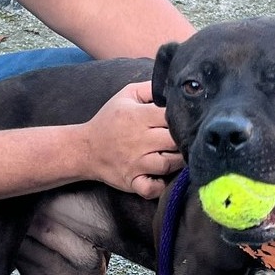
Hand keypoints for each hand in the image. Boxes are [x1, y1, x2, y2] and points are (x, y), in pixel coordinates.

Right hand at [84, 81, 182, 198]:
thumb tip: (173, 85)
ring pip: (168, 164)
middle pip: (175, 141)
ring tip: (179, 155)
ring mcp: (135, 163)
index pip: (170, 116)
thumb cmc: (109, 120)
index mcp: (137, 117)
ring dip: (179, 161)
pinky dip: (160, 186)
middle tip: (189, 139)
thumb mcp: (125, 95)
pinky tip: (163, 178)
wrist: (85, 149)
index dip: (183, 117)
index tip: (188, 119)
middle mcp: (138, 140)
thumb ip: (150, 88)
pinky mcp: (132, 181)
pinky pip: (152, 189)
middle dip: (184, 140)